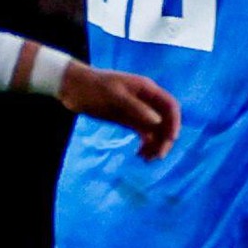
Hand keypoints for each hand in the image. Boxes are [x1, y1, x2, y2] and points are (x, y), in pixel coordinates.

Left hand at [61, 61, 180, 157]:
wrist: (72, 88)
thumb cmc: (93, 88)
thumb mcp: (114, 97)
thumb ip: (136, 108)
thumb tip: (158, 122)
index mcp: (147, 90)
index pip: (170, 106)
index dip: (174, 122)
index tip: (171, 140)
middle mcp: (146, 100)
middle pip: (165, 120)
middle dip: (164, 138)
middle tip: (157, 156)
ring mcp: (137, 110)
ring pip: (154, 129)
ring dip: (155, 144)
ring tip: (146, 159)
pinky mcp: (127, 119)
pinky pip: (143, 133)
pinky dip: (144, 144)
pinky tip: (139, 154)